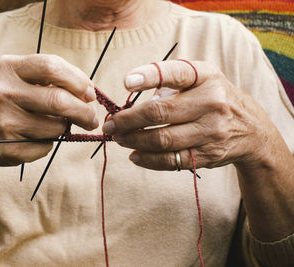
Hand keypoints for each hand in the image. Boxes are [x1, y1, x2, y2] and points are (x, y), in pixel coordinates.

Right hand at [0, 54, 98, 166]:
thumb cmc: (9, 102)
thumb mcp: (21, 80)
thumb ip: (52, 80)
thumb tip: (90, 92)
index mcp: (8, 68)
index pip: (52, 67)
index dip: (78, 80)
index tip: (90, 94)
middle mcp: (2, 92)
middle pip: (59, 100)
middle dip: (84, 112)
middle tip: (91, 119)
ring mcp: (3, 121)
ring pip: (57, 127)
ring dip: (64, 128)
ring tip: (52, 126)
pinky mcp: (7, 147)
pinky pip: (46, 147)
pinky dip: (49, 144)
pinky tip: (34, 139)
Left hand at [103, 60, 280, 170]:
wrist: (252, 129)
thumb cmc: (215, 98)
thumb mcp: (202, 80)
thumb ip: (170, 84)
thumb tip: (132, 105)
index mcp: (207, 77)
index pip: (175, 73)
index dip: (149, 76)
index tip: (126, 82)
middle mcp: (212, 102)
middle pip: (159, 113)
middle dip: (127, 120)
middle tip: (110, 125)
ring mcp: (211, 131)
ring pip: (162, 139)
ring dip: (133, 140)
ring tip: (118, 139)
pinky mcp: (208, 155)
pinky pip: (171, 161)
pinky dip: (148, 160)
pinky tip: (135, 155)